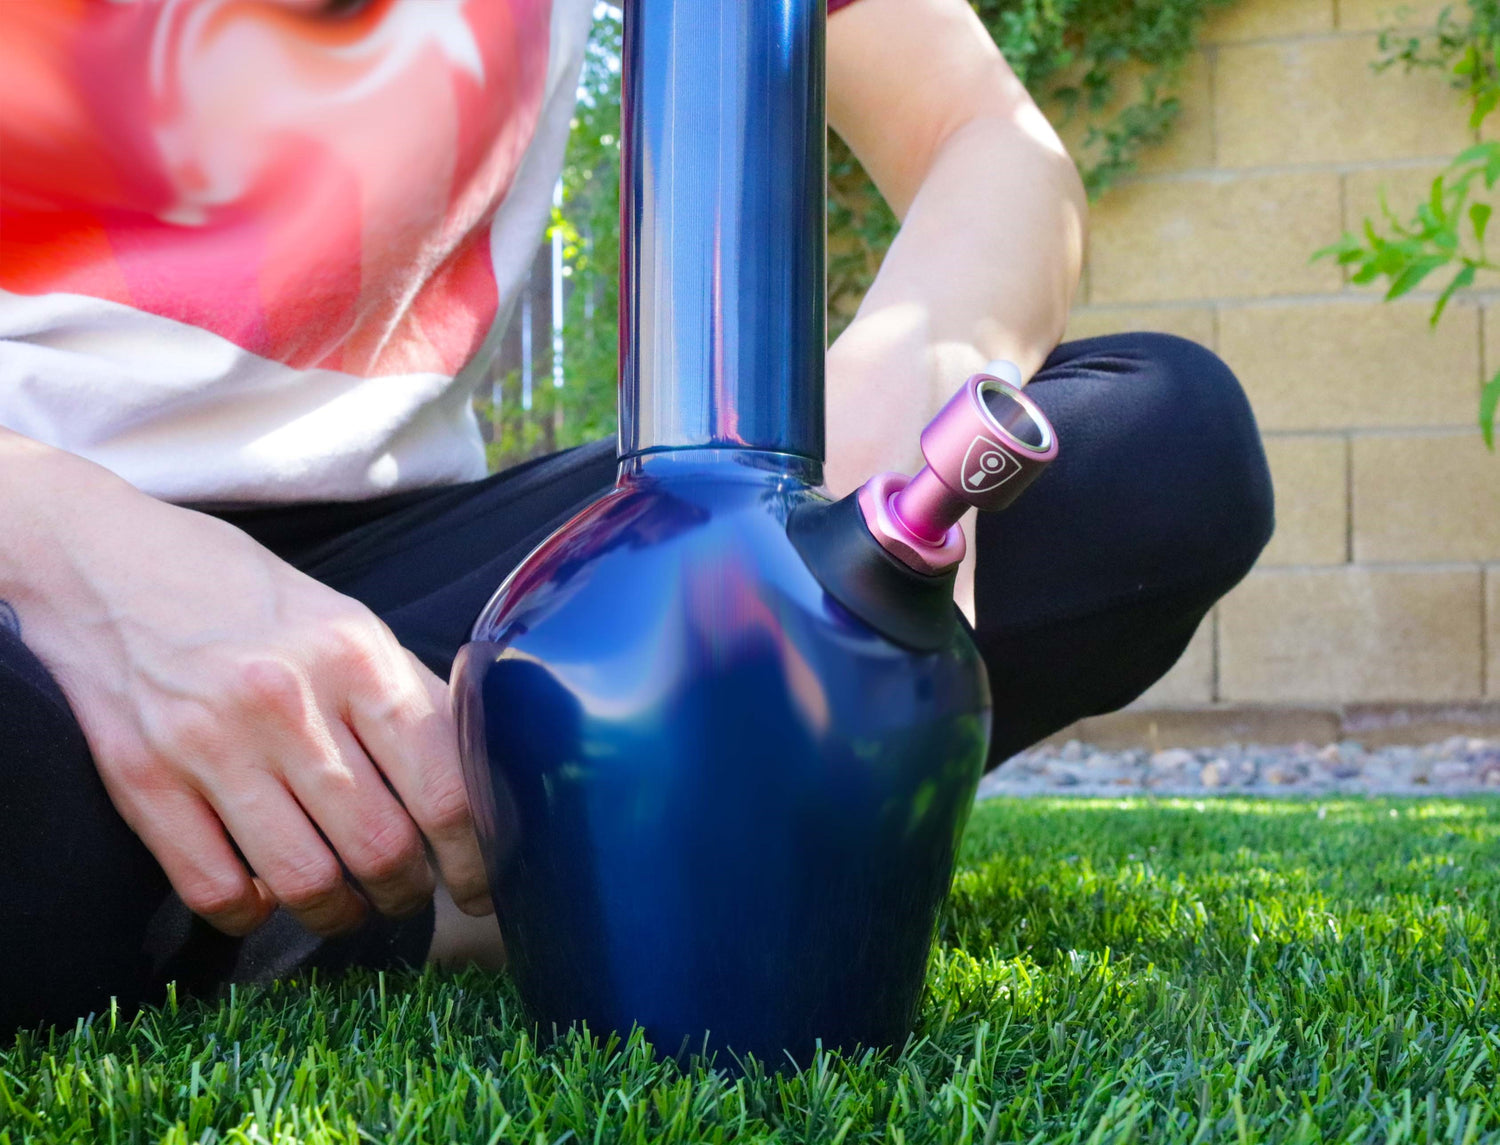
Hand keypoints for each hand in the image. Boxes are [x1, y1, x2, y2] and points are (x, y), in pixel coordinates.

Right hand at [3, 445, 490, 936]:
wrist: (107, 563)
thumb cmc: (249, 600)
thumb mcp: (349, 624)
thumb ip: (409, 699)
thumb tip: (478, 785)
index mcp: (356, 656)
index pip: (442, 789)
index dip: (473, 858)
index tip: (478, 886)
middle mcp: (287, 700)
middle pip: (381, 846)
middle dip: (408, 892)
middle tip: (409, 894)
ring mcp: (210, 742)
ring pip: (306, 881)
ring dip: (339, 915)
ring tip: (346, 907)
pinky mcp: (143, 778)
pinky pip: (217, 889)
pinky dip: (253, 915)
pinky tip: (266, 897)